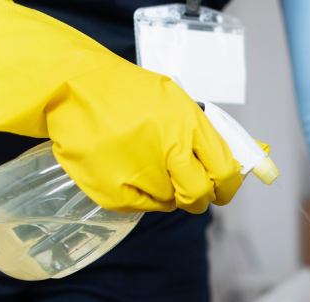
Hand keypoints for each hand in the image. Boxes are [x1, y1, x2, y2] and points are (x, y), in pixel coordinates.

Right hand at [0, 0, 239, 213]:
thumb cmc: (128, 94)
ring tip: (144, 164)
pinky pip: (142, 207)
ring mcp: (139, 171)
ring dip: (165, 191)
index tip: (224, 191)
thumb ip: (204, 136)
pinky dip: (140, 195)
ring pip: (170, 202)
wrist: (71, 87)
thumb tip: (237, 167)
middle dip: (199, 198)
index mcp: (188, 123)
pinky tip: (127, 171)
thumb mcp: (175, 102)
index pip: (224, 171)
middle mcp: (167, 148)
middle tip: (191, 192)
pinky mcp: (113, 191)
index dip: (228, 187)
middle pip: (199, 194)